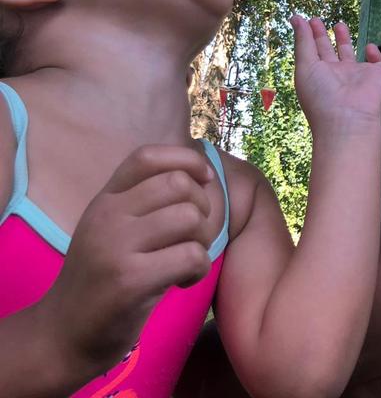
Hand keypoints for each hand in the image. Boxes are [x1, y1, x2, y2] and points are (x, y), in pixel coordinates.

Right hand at [40, 145, 214, 372]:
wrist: (64, 335)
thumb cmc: (102, 278)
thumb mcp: (112, 229)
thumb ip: (144, 200)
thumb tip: (201, 175)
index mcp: (105, 199)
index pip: (148, 156)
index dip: (187, 160)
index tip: (205, 180)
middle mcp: (107, 216)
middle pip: (178, 184)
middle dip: (202, 207)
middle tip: (192, 236)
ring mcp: (116, 247)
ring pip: (190, 218)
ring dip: (202, 240)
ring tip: (186, 261)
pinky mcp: (130, 280)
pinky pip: (191, 255)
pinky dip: (199, 269)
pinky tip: (182, 282)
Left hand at [290, 16, 380, 134]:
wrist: (349, 119)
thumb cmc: (321, 94)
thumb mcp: (305, 66)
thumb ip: (303, 42)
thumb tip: (295, 18)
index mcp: (317, 73)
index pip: (311, 51)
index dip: (307, 36)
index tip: (301, 19)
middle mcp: (335, 74)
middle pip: (328, 51)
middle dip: (322, 36)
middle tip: (316, 20)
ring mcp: (356, 75)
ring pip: (349, 54)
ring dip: (344, 40)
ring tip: (339, 24)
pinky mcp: (376, 75)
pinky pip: (376, 61)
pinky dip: (373, 53)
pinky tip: (368, 46)